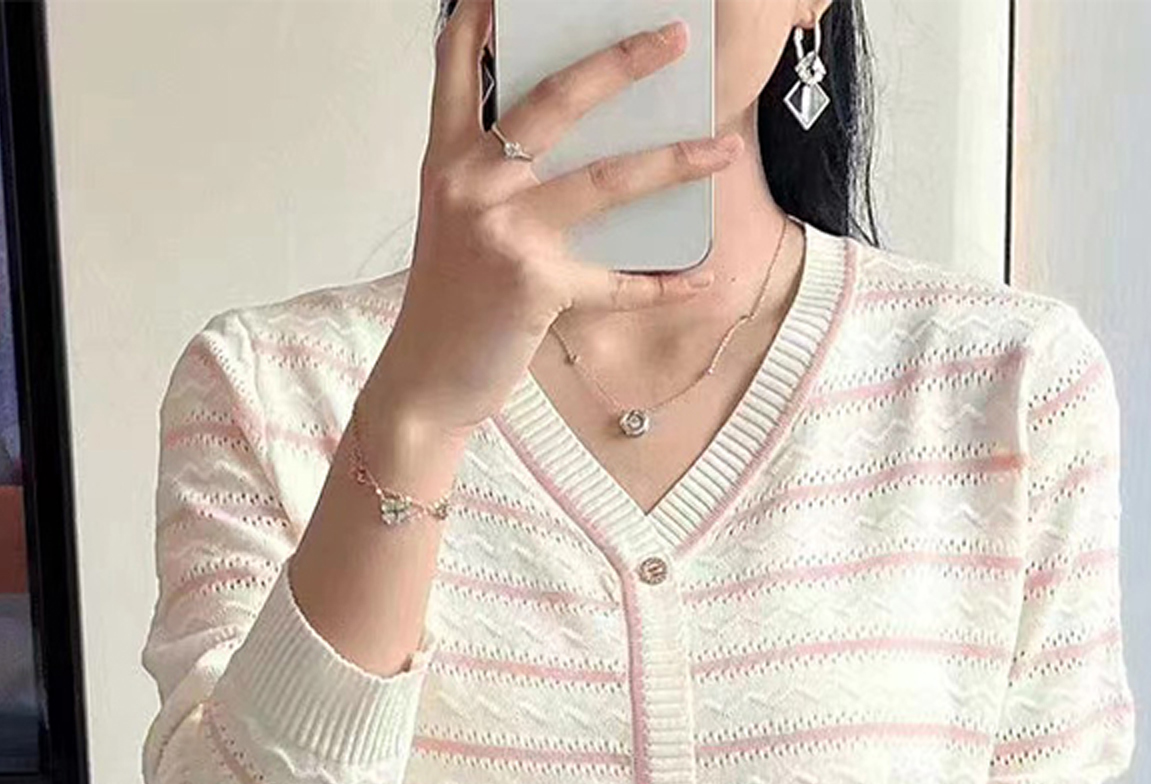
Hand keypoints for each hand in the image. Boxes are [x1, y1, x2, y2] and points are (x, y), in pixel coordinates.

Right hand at [373, 0, 742, 436]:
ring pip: (608, 180)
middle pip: (557, 100)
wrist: (425, 381)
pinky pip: (619, 280)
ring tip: (725, 149)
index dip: (486, 16)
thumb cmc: (450, 302)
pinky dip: (666, 283)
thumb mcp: (456, 222)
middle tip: (678, 40)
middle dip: (624, 62)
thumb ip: (499, 177)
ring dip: (677, 162)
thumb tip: (587, 151)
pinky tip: (703, 274)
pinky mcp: (535, 284)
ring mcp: (505, 230)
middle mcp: (472, 182)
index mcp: (447, 160)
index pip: (457, 63)